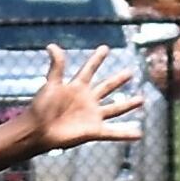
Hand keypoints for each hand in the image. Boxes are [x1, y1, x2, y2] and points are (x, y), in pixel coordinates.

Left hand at [25, 45, 145, 150]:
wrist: (38, 131)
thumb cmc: (41, 108)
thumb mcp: (51, 84)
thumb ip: (57, 66)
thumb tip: (52, 46)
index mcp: (77, 87)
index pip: (90, 69)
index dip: (97, 59)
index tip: (105, 48)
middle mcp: (87, 100)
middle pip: (106, 87)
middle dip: (118, 80)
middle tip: (130, 72)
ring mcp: (92, 116)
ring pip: (115, 109)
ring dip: (128, 105)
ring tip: (141, 100)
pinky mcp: (94, 131)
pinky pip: (113, 132)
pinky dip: (126, 134)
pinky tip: (138, 134)